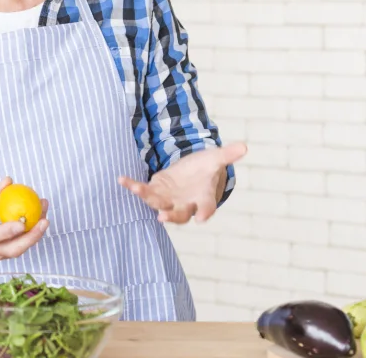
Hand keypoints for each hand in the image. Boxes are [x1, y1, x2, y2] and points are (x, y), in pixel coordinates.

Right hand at [0, 177, 49, 260]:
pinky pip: (22, 245)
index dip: (8, 231)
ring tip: (45, 214)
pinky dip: (33, 233)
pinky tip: (40, 217)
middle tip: (44, 221)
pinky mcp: (6, 253)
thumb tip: (9, 181)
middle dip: (31, 237)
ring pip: (20, 248)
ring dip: (36, 233)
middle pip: (12, 249)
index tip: (21, 222)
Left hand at [117, 142, 247, 223]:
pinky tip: (122, 179)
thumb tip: (244, 146)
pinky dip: (132, 186)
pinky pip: (143, 191)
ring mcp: (168, 199)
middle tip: (163, 218)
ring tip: (137, 190)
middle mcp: (185, 204)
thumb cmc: (206, 168)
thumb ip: (227, 155)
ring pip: (158, 204)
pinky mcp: (155, 191)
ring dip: (147, 198)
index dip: (204, 212)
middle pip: (178, 214)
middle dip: (171, 216)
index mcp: (203, 198)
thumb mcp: (216, 159)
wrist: (192, 172)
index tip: (201, 217)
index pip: (206, 208)